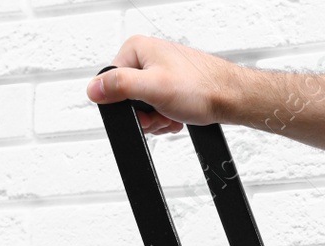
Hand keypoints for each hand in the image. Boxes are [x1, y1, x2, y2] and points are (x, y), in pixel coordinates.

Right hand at [86, 36, 241, 134]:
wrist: (231, 98)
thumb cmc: (201, 87)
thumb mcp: (153, 88)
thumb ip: (120, 87)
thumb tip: (93, 89)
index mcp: (136, 48)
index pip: (111, 83)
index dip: (127, 105)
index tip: (146, 109)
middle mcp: (147, 56)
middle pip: (127, 98)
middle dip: (144, 115)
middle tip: (162, 113)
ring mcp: (159, 70)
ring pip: (142, 107)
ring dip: (156, 118)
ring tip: (173, 113)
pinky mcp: (170, 85)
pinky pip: (156, 108)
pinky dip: (166, 117)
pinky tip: (178, 115)